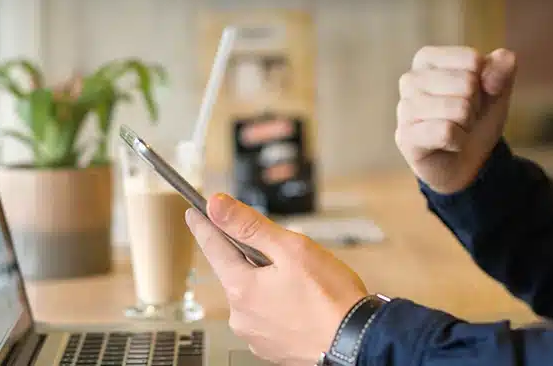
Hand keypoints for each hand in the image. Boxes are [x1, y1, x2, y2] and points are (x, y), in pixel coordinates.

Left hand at [186, 194, 368, 364]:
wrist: (358, 342)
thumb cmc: (332, 299)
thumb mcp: (292, 248)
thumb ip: (250, 226)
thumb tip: (217, 206)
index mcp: (241, 288)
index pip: (212, 246)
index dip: (204, 225)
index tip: (194, 213)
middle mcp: (241, 315)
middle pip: (236, 271)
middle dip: (253, 257)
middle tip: (285, 254)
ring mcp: (255, 334)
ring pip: (253, 294)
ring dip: (268, 282)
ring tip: (302, 283)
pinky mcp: (271, 347)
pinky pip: (267, 316)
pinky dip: (278, 305)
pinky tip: (302, 303)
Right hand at [395, 46, 517, 193]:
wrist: (467, 162)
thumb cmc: (476, 118)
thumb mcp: (496, 90)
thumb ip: (503, 68)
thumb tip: (504, 57)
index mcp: (427, 58)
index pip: (472, 59)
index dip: (484, 81)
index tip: (472, 95)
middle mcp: (410, 79)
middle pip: (467, 83)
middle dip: (476, 105)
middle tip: (464, 117)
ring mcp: (405, 109)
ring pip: (459, 108)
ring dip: (467, 124)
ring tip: (456, 129)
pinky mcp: (406, 137)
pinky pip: (447, 132)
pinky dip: (459, 141)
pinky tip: (449, 144)